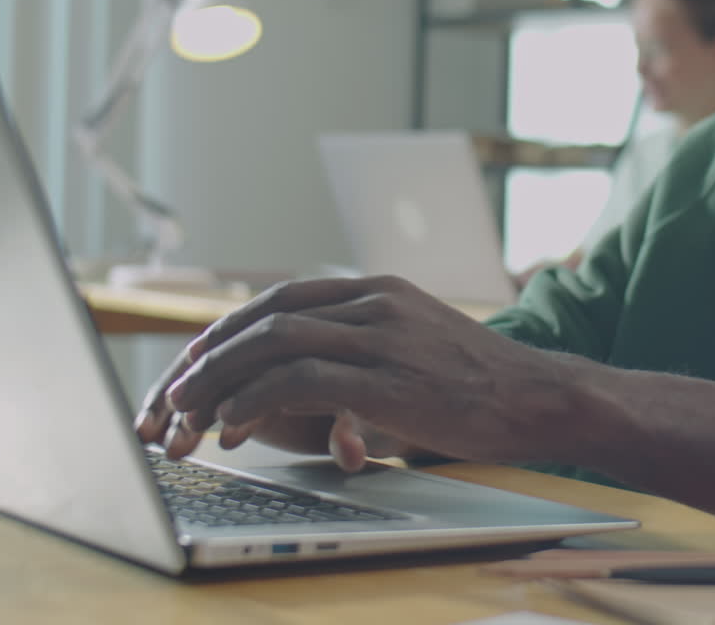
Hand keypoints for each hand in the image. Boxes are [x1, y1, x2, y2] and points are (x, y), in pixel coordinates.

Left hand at [136, 276, 592, 471]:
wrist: (540, 397)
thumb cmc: (480, 382)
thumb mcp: (418, 342)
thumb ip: (367, 342)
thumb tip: (315, 368)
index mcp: (377, 290)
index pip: (280, 299)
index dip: (228, 329)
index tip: (195, 359)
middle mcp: (373, 302)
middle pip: (264, 317)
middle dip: (209, 357)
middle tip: (174, 395)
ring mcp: (381, 335)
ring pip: (271, 343)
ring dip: (219, 379)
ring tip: (187, 414)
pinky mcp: (387, 376)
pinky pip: (299, 380)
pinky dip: (255, 399)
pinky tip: (233, 424)